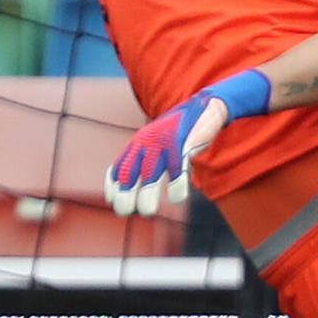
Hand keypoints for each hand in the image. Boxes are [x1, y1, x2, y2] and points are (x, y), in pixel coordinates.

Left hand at [105, 72, 269, 216]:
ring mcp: (165, 144)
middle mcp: (147, 143)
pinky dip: (176, 188)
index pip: (119, 168)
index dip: (113, 186)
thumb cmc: (180, 132)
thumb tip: (135, 192)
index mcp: (139, 144)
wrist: (204, 106)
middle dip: (124, 194)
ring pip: (150, 175)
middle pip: (129, 173)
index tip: (113, 200)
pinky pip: (177, 171)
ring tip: (148, 211)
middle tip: (125, 210)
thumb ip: (147, 161)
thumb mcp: (158, 143)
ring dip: (146, 196)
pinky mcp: (183, 145)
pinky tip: (177, 197)